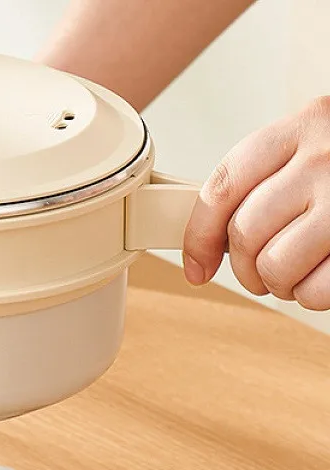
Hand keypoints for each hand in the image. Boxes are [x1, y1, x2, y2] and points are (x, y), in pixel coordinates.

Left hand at [183, 96, 329, 310]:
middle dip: (245, 268)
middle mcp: (325, 158)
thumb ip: (263, 182)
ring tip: (298, 272)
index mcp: (299, 129)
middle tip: (263, 271)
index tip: (197, 267)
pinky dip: (314, 295)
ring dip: (279, 284)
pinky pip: (316, 290)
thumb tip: (208, 244)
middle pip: (244, 235)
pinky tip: (326, 275)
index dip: (198, 237)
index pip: (222, 188)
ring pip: (275, 267)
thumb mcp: (311, 150)